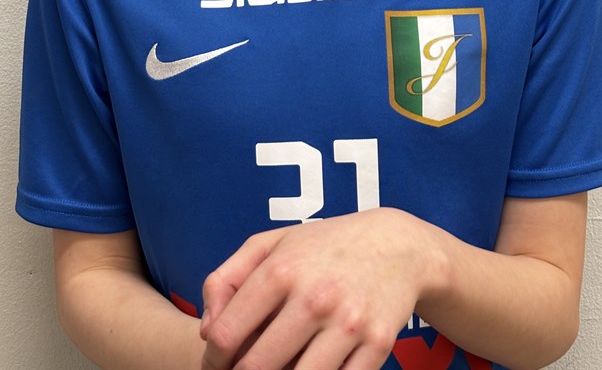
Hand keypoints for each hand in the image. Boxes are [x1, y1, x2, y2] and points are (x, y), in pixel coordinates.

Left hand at [199, 208, 435, 369]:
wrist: (395, 244)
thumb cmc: (322, 247)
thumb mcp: (271, 244)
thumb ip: (226, 280)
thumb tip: (206, 332)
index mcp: (282, 270)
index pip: (225, 335)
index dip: (212, 360)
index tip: (216, 365)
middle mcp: (314, 297)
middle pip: (255, 368)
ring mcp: (348, 324)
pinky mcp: (377, 346)